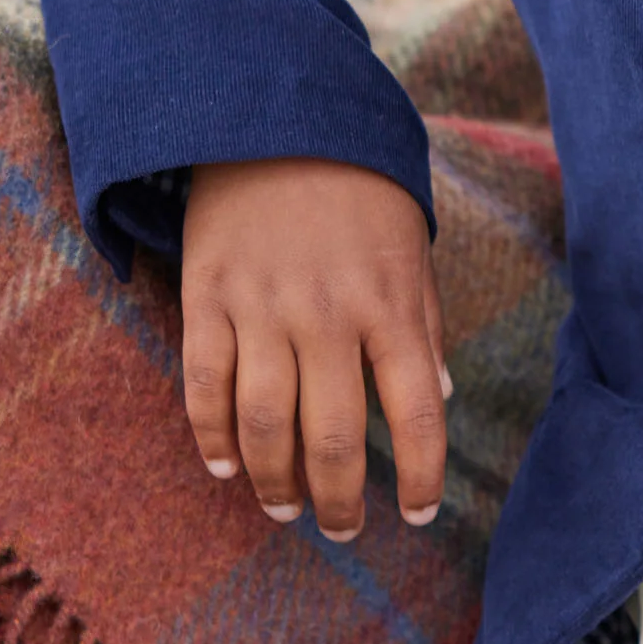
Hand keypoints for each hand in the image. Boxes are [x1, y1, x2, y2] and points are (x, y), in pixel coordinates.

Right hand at [181, 158, 447, 543]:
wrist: (274, 114)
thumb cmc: (358, 186)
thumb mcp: (409, 244)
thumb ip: (422, 322)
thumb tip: (437, 400)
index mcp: (389, 300)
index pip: (417, 411)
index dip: (421, 475)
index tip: (417, 515)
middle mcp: (327, 312)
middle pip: (335, 436)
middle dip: (341, 498)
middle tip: (341, 529)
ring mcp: (261, 306)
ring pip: (265, 424)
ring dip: (275, 480)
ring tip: (286, 507)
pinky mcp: (206, 296)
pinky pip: (205, 385)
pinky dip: (212, 435)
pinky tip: (225, 466)